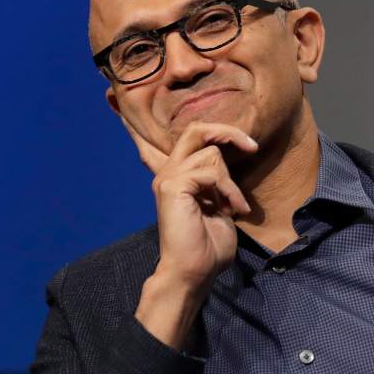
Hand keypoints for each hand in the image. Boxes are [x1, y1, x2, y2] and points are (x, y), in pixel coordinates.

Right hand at [123, 120, 256, 346]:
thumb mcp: (219, 205)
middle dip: (229, 132)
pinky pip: (212, 170)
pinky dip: (228, 189)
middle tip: (252, 146)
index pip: (172, 139)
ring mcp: (168, 177)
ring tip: (233, 207)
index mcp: (177, 175)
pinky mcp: (173, 185)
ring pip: (212, 153)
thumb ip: (218, 181)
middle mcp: (168, 171)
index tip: (122, 100)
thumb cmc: (208, 246)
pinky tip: (229, 209)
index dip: (156, 120)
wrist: (193, 273)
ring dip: (232, 182)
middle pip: (197, 130)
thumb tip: (229, 158)